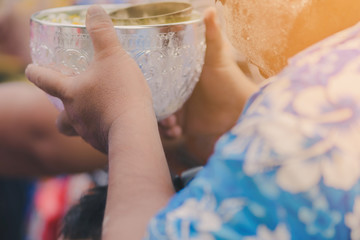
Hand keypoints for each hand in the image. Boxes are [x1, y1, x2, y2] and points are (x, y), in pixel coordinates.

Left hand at [26, 5, 152, 151]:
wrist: (133, 130)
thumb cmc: (120, 92)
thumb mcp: (112, 56)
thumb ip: (102, 32)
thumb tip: (94, 9)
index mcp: (70, 93)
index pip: (43, 80)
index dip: (35, 72)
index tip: (30, 69)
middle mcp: (74, 115)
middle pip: (59, 118)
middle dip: (61, 111)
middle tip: (73, 102)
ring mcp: (88, 132)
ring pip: (78, 129)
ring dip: (85, 120)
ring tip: (100, 112)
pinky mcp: (103, 143)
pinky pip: (98, 136)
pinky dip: (103, 129)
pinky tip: (116, 123)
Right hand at [160, 8, 257, 162]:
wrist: (241, 111)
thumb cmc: (230, 81)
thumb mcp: (218, 56)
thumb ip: (212, 35)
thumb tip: (209, 9)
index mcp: (182, 74)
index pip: (160, 74)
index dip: (151, 81)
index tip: (147, 84)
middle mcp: (178, 90)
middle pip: (156, 96)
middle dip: (154, 104)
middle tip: (159, 109)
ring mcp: (181, 107)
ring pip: (160, 113)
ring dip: (161, 120)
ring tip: (170, 124)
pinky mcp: (186, 123)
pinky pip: (170, 129)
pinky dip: (170, 132)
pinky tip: (177, 132)